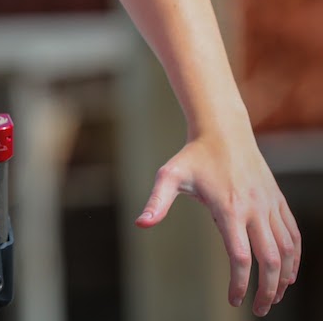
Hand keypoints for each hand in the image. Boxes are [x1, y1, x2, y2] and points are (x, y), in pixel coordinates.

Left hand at [135, 133, 300, 315]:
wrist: (224, 131)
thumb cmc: (193, 155)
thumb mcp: (169, 175)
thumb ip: (157, 202)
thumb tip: (139, 224)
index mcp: (229, 207)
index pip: (240, 256)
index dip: (239, 284)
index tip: (233, 301)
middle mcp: (254, 208)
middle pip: (270, 260)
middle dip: (267, 290)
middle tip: (258, 310)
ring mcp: (270, 204)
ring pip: (287, 250)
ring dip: (284, 278)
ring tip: (275, 297)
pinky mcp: (278, 200)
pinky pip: (293, 234)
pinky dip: (295, 257)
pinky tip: (287, 272)